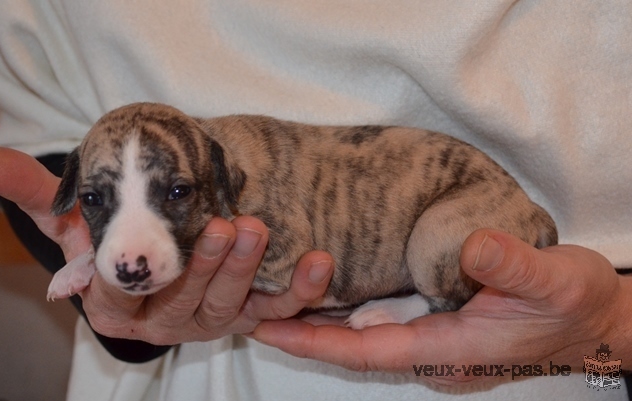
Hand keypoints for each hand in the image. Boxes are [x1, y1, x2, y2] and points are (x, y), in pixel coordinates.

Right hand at [82, 215, 333, 344]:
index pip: (114, 299)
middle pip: (183, 299)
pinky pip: (277, 311)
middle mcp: (165, 317)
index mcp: (118, 305)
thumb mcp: (70, 222)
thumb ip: (31, 193)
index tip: (123, 262)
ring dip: (245, 268)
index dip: (118, 283)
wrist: (156, 263)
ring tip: (255, 229)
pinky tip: (317, 265)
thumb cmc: (113, 240)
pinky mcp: (247, 313)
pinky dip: (298, 291)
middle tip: (218, 226)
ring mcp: (210, 318)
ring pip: (230, 303)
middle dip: (202, 266)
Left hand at [253, 228, 631, 385]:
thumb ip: (513, 266)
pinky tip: (326, 295)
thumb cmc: (573, 302)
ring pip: (365, 338)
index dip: (318, 344)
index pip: (370, 351)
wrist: (593, 318)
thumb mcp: (553, 279)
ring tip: (274, 302)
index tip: (269, 330)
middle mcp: (434, 353)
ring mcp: (436, 343)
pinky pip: (381, 326)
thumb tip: (474, 247)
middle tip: (252, 311)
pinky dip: (347, 315)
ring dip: (320, 325)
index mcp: (452, 350)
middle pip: (356, 348)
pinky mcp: (440, 329)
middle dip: (304, 335)